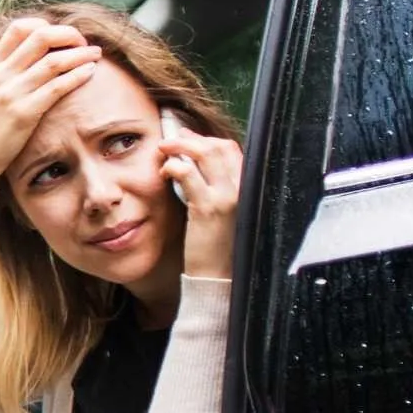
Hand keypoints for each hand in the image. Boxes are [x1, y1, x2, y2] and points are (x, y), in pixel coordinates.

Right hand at [0, 18, 100, 187]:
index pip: (18, 28)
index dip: (43, 25)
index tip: (56, 36)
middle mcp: (0, 76)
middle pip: (40, 37)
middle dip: (67, 34)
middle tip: (81, 42)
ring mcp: (12, 94)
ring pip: (54, 61)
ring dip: (81, 53)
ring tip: (95, 54)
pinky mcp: (25, 113)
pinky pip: (58, 87)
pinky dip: (78, 75)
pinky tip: (90, 72)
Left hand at [158, 124, 245, 277]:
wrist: (218, 274)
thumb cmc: (217, 243)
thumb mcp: (223, 210)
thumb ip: (216, 187)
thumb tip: (195, 163)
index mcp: (249, 186)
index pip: (232, 149)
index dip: (208, 140)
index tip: (189, 138)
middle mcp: (243, 187)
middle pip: (220, 146)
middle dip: (193, 139)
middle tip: (170, 140)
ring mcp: (228, 196)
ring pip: (206, 154)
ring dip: (180, 146)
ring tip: (163, 149)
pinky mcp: (208, 207)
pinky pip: (188, 175)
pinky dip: (174, 166)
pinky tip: (165, 171)